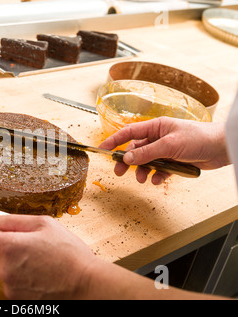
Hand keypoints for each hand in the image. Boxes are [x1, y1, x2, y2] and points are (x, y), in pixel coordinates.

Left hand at [0, 214, 95, 298]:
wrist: (86, 285)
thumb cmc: (70, 255)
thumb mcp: (45, 225)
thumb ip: (16, 220)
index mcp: (9, 247)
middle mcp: (5, 269)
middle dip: (6, 246)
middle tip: (29, 244)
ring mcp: (10, 287)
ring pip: (3, 267)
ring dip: (15, 262)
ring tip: (39, 260)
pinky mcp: (17, 299)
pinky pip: (12, 281)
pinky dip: (22, 276)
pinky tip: (40, 273)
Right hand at [98, 117, 229, 184]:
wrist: (222, 147)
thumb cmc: (199, 137)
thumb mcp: (169, 145)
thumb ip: (147, 153)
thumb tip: (127, 159)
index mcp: (156, 127)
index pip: (129, 132)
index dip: (114, 140)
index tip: (103, 149)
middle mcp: (159, 137)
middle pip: (136, 150)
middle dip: (127, 161)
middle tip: (119, 172)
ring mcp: (166, 150)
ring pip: (147, 162)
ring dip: (143, 171)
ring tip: (143, 179)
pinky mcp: (174, 161)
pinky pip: (160, 170)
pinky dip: (157, 176)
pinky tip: (158, 180)